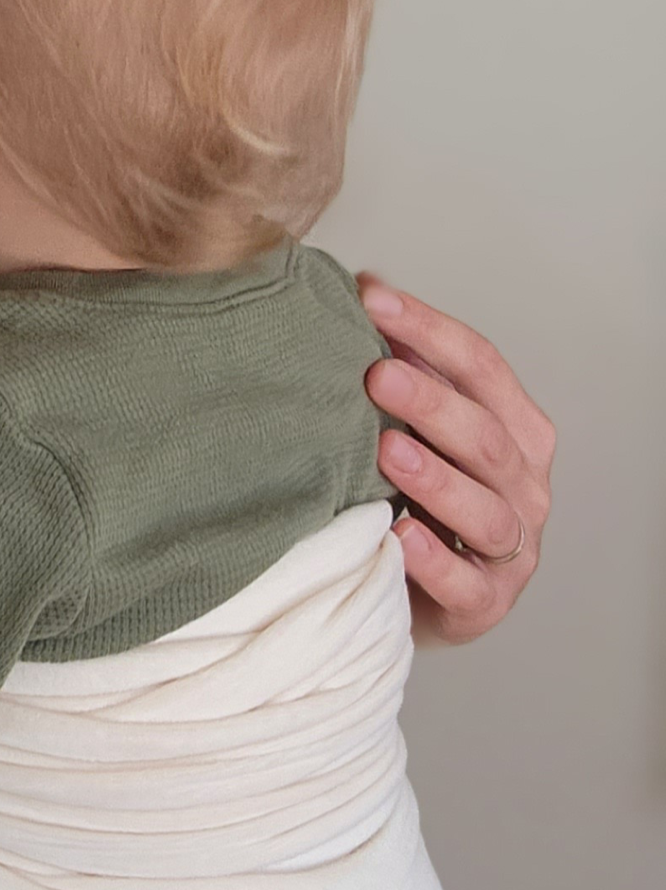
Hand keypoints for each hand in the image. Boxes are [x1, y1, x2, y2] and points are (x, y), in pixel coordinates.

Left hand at [359, 276, 553, 646]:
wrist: (420, 589)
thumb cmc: (418, 492)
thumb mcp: (416, 424)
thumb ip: (402, 364)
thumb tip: (365, 286)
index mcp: (515, 428)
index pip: (482, 366)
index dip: (430, 330)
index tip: (371, 299)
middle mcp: (524, 484)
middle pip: (486, 436)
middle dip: (431, 402)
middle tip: (375, 375)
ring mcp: (511, 547)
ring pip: (485, 511)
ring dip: (436, 479)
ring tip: (387, 452)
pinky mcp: (485, 603)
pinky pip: (466, 583)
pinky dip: (434, 560)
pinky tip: (399, 535)